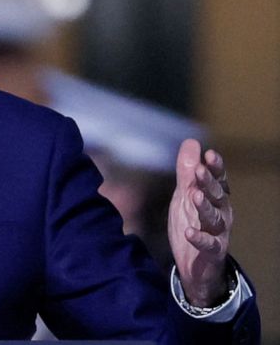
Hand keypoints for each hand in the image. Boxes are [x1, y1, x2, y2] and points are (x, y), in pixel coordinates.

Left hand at [168, 138, 232, 306]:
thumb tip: (191, 142)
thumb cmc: (193, 223)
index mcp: (216, 198)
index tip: (210, 154)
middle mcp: (221, 213)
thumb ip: (187, 172)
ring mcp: (218, 233)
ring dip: (205, 207)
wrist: (194, 264)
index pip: (218, 180)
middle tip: (200, 170)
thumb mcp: (185, 195)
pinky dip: (199, 238)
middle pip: (217, 196)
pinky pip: (208, 244)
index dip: (215, 168)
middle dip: (209, 183)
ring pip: (214, 218)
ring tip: (194, 196)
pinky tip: (189, 232)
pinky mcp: (212, 252)